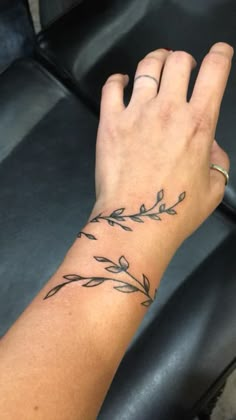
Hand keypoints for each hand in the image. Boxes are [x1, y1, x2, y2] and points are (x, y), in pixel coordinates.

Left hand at [92, 42, 232, 242]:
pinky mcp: (110, 122)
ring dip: (156, 60)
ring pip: (147, 66)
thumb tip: (210, 147)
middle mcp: (168, 110)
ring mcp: (136, 113)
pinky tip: (121, 82)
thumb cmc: (177, 211)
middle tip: (182, 67)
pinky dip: (117, 79)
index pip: (214, 72)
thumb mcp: (213, 188)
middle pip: (178, 61)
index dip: (221, 55)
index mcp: (199, 123)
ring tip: (157, 63)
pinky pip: (111, 87)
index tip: (220, 53)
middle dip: (184, 59)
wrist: (136, 222)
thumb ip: (218, 161)